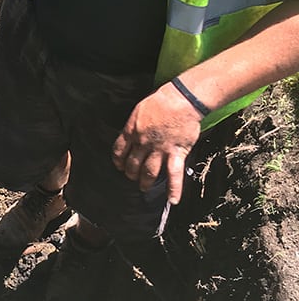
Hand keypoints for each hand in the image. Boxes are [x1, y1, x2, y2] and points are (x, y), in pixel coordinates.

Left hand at [111, 82, 203, 203]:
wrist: (181, 99)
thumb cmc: (161, 100)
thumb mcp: (139, 110)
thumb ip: (134, 125)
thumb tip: (131, 134)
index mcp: (132, 131)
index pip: (119, 150)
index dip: (118, 160)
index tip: (119, 165)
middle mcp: (143, 143)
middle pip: (133, 164)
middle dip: (130, 173)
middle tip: (131, 177)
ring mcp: (159, 150)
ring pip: (149, 172)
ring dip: (145, 182)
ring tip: (143, 187)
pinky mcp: (176, 153)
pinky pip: (174, 175)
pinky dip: (174, 189)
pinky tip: (173, 200)